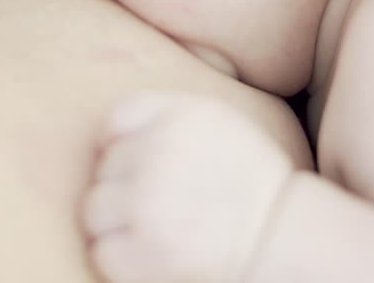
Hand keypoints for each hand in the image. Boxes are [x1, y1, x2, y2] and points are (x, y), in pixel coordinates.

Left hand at [84, 93, 293, 282]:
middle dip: (124, 188)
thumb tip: (107, 133)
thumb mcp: (218, 123)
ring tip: (153, 230)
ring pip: (94, 210)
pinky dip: (121, 259)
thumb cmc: (249, 181)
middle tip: (160, 205)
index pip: (114, 121)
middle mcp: (159, 153)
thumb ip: (167, 115)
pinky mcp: (145, 250)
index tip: (137, 166)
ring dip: (115, 224)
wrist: (279, 236)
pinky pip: (103, 250)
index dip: (119, 146)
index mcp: (178, 116)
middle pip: (104, 167)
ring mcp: (148, 203)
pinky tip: (152, 255)